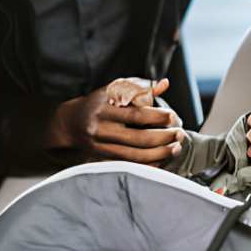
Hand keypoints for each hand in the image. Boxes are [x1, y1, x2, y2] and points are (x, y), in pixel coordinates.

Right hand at [44, 79, 183, 163]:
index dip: (158, 117)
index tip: (173, 116)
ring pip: (135, 155)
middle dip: (164, 137)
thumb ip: (140, 87)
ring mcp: (101, 147)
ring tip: (176, 147)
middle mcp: (102, 129)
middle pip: (138, 138)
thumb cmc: (97, 103)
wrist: (70, 123)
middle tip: (180, 134)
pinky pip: (128, 166)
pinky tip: (160, 160)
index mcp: (105, 109)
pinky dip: (146, 165)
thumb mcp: (115, 89)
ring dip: (160, 153)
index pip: (137, 114)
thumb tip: (164, 84)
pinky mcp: (102, 159)